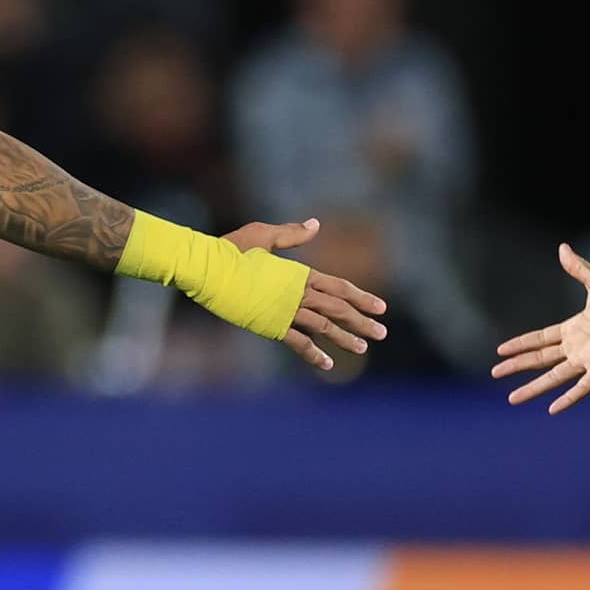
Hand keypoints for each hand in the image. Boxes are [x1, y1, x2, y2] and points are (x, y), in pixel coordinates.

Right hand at [229, 217, 389, 373]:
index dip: (361, 297)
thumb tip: (316, 224)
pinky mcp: (271, 325)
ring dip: (344, 338)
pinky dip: (313, 354)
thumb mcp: (263, 235)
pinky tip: (327, 365)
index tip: (381, 307)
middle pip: (338, 308)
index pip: (338, 287)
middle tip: (382, 332)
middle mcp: (298, 293)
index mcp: (299, 273)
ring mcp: (286, 311)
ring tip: (363, 348)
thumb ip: (292, 234)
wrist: (208, 270)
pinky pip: (298, 342)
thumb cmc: (231, 249)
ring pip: (323, 326)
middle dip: (361, 321)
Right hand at [493, 242, 589, 411]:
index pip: (540, 339)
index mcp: (575, 327)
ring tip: (513, 398)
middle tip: (495, 373)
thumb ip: (578, 268)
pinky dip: (568, 399)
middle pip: (540, 359)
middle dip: (517, 366)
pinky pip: (583, 387)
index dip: (520, 344)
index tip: (501, 351)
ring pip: (555, 377)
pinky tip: (552, 409)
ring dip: (534, 387)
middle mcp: (579, 346)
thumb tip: (562, 248)